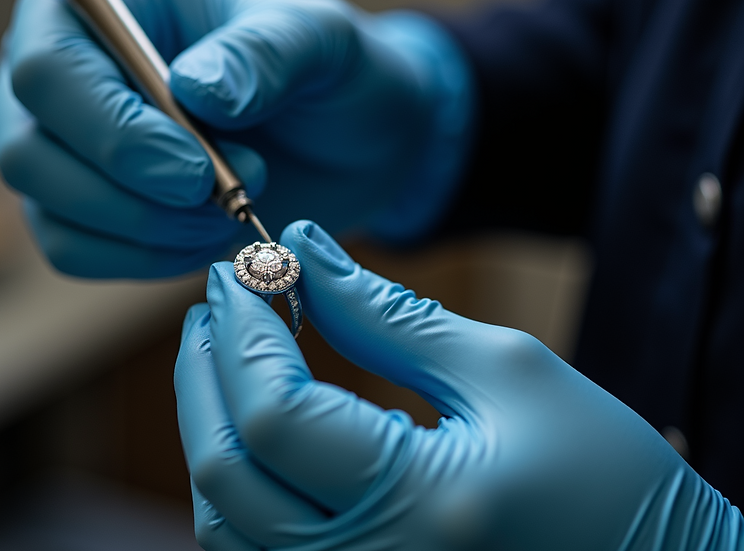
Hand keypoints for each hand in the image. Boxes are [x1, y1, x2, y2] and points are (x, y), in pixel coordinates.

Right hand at [0, 0, 471, 277]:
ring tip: (227, 213)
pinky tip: (204, 237)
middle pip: (29, 151)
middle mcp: (61, 72)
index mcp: (99, 6)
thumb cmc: (321, 72)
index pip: (49, 70)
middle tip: (225, 197)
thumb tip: (198, 91)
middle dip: (133, 195)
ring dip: (144, 231)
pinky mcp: (80, 205)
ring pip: (49, 209)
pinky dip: (143, 258)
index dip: (114, 133)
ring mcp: (61, 144)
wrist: (340, 137)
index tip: (195, 173)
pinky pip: (74, 251)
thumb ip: (264, 54)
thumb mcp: (318, 43)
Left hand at [174, 220, 742, 549]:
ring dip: (210, 422)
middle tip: (221, 299)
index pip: (276, 415)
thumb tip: (305, 250)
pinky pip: (257, 545)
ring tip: (225, 348)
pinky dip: (240, 475)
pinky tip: (253, 417)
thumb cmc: (604, 471)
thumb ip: (387, 314)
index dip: (242, 331)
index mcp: (421, 508)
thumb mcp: (505, 370)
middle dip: (205, 372)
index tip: (242, 268)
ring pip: (226, 519)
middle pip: (227, 473)